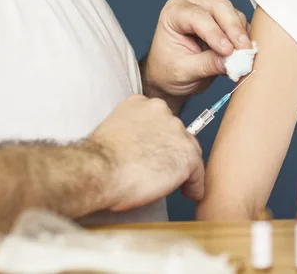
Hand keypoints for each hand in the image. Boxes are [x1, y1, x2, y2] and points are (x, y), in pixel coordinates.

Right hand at [89, 94, 203, 210]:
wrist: (100, 171)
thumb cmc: (99, 159)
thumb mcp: (114, 131)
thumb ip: (133, 132)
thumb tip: (142, 149)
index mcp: (142, 104)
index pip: (161, 122)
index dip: (161, 140)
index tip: (156, 153)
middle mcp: (163, 112)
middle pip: (178, 135)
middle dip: (173, 152)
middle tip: (163, 171)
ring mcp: (178, 132)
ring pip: (189, 153)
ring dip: (183, 169)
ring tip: (175, 185)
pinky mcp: (188, 155)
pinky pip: (197, 173)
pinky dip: (194, 185)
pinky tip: (189, 193)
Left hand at [144, 0, 251, 96]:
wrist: (170, 77)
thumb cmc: (169, 71)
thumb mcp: (184, 71)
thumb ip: (207, 65)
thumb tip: (232, 62)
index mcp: (174, 13)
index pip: (198, 16)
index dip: (215, 33)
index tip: (228, 51)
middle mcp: (192, 6)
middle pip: (219, 7)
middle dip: (233, 28)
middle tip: (244, 50)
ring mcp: (209, 11)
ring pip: (233, 13)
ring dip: (242, 33)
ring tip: (245, 55)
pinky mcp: (224, 22)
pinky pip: (240, 24)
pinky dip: (245, 37)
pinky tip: (246, 53)